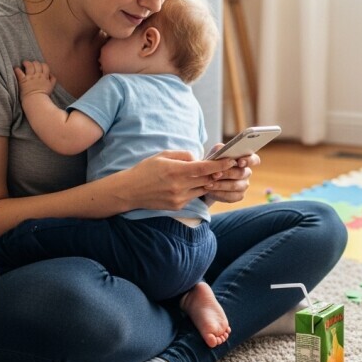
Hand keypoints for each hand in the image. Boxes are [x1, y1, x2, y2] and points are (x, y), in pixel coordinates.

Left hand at [15, 60, 55, 98]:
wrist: (37, 101)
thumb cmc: (44, 96)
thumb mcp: (51, 87)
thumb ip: (52, 79)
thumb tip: (50, 74)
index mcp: (45, 77)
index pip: (45, 66)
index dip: (42, 64)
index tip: (39, 66)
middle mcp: (38, 76)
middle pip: (37, 64)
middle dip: (34, 63)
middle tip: (31, 64)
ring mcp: (30, 78)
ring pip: (30, 65)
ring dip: (26, 63)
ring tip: (24, 63)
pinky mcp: (23, 81)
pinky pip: (19, 72)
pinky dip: (17, 69)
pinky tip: (16, 68)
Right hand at [122, 150, 237, 210]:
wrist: (130, 191)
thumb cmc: (146, 170)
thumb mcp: (163, 155)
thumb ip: (184, 156)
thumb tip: (199, 158)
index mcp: (176, 170)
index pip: (204, 168)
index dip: (220, 165)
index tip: (231, 161)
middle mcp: (179, 185)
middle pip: (207, 179)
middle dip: (218, 173)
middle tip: (229, 167)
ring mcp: (179, 198)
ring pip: (203, 189)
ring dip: (208, 182)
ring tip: (211, 174)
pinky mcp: (178, 206)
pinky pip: (194, 196)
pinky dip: (196, 189)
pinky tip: (192, 184)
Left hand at [201, 145, 260, 203]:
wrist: (206, 178)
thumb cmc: (213, 163)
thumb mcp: (214, 154)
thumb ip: (220, 150)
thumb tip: (223, 151)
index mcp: (244, 160)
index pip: (254, 159)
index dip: (249, 161)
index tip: (239, 162)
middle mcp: (246, 172)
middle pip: (241, 173)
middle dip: (227, 174)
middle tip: (215, 174)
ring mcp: (243, 185)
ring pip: (235, 186)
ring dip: (221, 185)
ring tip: (208, 184)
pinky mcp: (238, 196)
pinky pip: (231, 196)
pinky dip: (219, 194)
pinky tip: (211, 191)